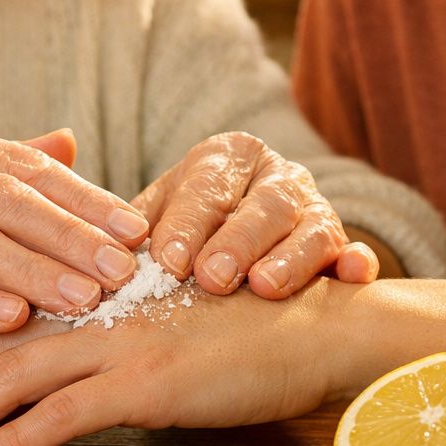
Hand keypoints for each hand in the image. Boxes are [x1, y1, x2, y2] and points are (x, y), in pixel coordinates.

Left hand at [0, 279, 344, 445]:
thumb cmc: (256, 321)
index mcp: (102, 287)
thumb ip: (122, 325)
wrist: (318, 321)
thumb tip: (78, 360)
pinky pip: (62, 414)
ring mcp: (121, 339)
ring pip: (11, 376)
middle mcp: (100, 305)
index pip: (6, 315)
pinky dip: (11, 440)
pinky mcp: (147, 379)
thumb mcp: (175, 314)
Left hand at [135, 131, 378, 298]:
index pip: (205, 186)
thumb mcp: (153, 220)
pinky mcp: (343, 245)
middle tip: (213, 279)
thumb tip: (89, 254)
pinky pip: (355, 253)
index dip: (187, 223)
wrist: (243, 243)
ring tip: (266, 288)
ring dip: (290, 258)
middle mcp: (276, 177)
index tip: (168, 262)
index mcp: (225, 158)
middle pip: (263, 205)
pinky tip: (351, 277)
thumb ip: (122, 229)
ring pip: (311, 228)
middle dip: (238, 242)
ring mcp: (315, 210)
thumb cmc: (185, 238)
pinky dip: (356, 264)